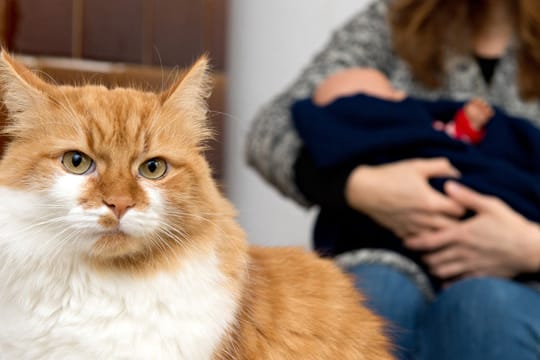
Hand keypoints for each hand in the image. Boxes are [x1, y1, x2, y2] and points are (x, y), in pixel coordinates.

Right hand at [345, 158, 464, 237]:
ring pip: (437, 238)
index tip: (464, 200)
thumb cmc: (390, 176)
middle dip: (458, 222)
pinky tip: (426, 230)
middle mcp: (424, 219)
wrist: (363, 190)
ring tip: (446, 225)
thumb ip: (440, 166)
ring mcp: (412, 228)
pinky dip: (425, 237)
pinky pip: (420, 241)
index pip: (460, 210)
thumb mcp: (416, 165)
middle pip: (452, 229)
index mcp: (431, 202)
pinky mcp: (401, 233)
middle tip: (458, 214)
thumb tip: (457, 171)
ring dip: (443, 232)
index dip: (465, 205)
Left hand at [405, 181, 539, 279]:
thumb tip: (447, 185)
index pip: (429, 240)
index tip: (405, 241)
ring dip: (432, 268)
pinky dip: (446, 282)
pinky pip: (456, 283)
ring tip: (429, 262)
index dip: (414, 242)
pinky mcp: (479, 277)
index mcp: (461, 234)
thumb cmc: (510, 224)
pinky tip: (443, 277)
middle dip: (421, 256)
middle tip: (417, 252)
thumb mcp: (490, 205)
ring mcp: (470, 266)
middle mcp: (462, 252)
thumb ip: (466, 196)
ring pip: (441, 272)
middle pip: (431, 259)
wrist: (531, 248)